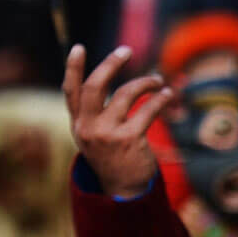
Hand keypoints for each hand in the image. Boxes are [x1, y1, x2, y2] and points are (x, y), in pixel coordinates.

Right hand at [62, 45, 170, 198]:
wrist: (124, 189)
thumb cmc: (112, 156)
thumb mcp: (94, 136)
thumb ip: (94, 112)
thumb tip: (107, 78)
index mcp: (78, 124)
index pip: (70, 91)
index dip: (73, 68)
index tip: (79, 47)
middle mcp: (88, 127)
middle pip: (95, 86)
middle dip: (111, 64)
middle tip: (126, 50)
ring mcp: (108, 133)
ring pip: (127, 93)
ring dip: (146, 82)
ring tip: (157, 81)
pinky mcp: (130, 139)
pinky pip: (148, 109)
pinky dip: (160, 98)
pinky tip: (167, 94)